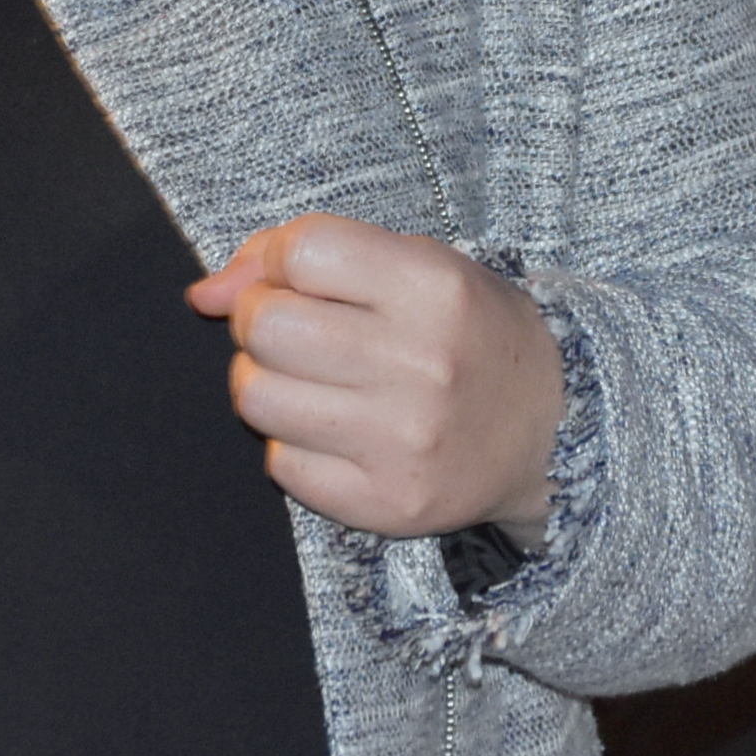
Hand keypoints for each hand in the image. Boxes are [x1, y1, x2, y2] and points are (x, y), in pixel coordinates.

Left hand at [187, 212, 563, 541]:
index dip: (276, 261)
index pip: (301, 251)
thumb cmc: (465, 331)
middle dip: (259, 321)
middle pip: (265, 326)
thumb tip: (203, 292)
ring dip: (263, 383)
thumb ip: (301, 255)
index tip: (295, 280)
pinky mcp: (389, 504)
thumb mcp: (409, 263)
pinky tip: (331, 431)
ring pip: (258, 397)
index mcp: (432, 286)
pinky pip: (282, 466)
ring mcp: (405, 440)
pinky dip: (290, 445)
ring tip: (307, 381)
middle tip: (293, 332)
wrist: (553, 432)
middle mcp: (421, 362)